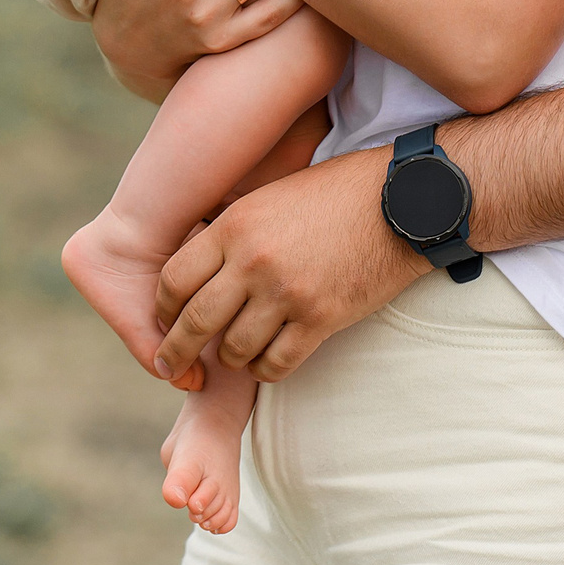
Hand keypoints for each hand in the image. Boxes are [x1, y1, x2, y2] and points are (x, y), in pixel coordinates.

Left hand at [151, 147, 424, 384]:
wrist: (401, 202)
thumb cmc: (334, 194)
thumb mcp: (270, 196)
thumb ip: (231, 232)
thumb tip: (194, 270)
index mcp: (235, 224)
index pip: (173, 280)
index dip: (162, 309)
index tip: (164, 321)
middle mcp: (253, 261)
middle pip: (194, 322)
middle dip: (175, 351)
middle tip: (170, 366)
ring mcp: (287, 293)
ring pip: (233, 351)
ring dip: (228, 360)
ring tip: (233, 355)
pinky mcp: (320, 320)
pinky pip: (274, 365)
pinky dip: (264, 370)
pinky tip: (266, 361)